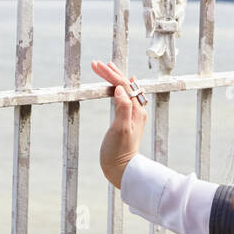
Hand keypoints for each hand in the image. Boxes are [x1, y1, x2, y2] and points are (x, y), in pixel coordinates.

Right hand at [90, 59, 147, 189]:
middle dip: (111, 73)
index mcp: (135, 110)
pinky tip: (119, 87)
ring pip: (125, 90)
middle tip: (97, 63)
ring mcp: (133, 115)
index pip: (123, 85)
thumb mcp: (120, 129)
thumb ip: (122, 108)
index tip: (97, 65)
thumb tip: (122, 89)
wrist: (121, 170)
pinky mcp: (127, 121)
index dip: (110, 74)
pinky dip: (118, 89)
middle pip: (125, 85)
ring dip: (115, 78)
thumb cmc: (119, 152)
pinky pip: (125, 98)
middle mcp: (137, 110)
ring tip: (107, 68)